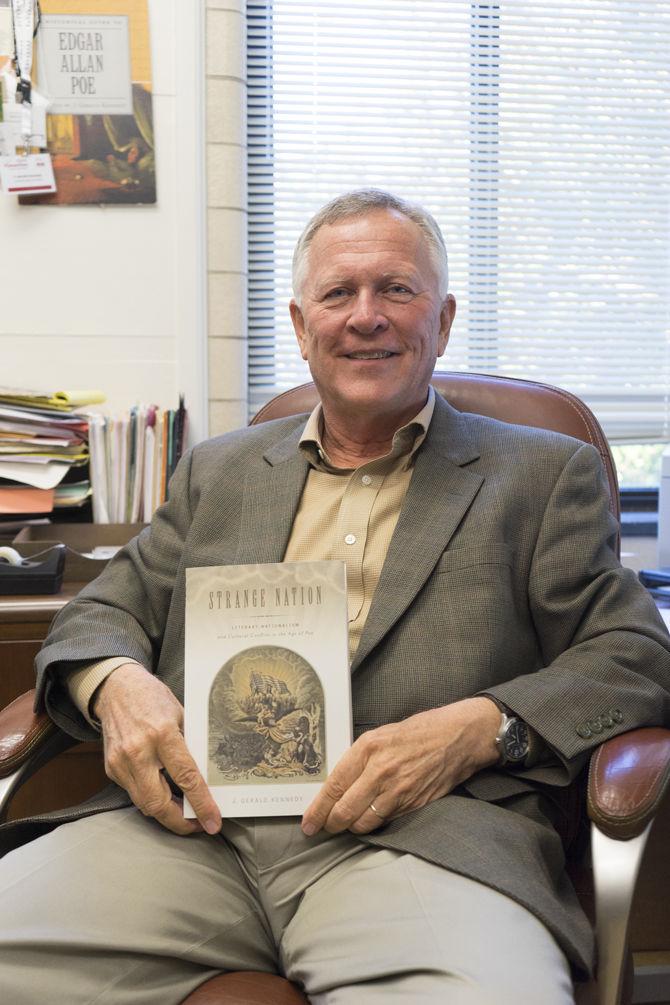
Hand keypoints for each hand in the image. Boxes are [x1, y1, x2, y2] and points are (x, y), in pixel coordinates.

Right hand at [94, 663, 220, 836]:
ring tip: (184, 812)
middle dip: (179, 822)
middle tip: (198, 824)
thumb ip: (191, 744)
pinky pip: (133, 793)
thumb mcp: (181, 714)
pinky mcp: (111, 768)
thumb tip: (208, 776)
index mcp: (162, 734)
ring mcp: (121, 762)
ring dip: (165, 813)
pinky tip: (163, 794)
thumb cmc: (152, 698)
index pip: (186, 777)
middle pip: (158, 803)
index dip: (201, 804)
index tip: (213, 822)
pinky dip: (150, 798)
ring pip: (144, 804)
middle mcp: (138, 751)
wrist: (116, 688)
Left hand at [301, 696, 499, 835]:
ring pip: (363, 823)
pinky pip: (384, 822)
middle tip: (324, 828)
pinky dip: (373, 824)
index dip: (317, 809)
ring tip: (347, 823)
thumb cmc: (417, 732)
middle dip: (330, 825)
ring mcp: (398, 790)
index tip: (308, 823)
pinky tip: (370, 819)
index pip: (334, 786)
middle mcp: (380, 771)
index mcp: (368, 748)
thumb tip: (336, 785)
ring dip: (351, 827)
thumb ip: (359, 758)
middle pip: (344, 811)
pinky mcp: (412, 804)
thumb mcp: (381, 735)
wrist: (456, 738)